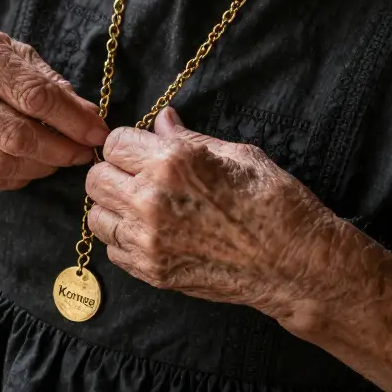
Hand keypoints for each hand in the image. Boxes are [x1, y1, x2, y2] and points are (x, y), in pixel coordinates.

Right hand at [0, 18, 108, 190]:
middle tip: (84, 152)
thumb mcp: (5, 45)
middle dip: (60, 150)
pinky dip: (15, 178)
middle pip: (16, 136)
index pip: (33, 96)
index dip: (72, 119)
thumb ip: (44, 79)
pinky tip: (30, 166)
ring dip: (39, 168)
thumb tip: (84, 114)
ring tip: (59, 158)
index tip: (98, 132)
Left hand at [86, 106, 391, 391]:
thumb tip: (162, 121)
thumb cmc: (275, 203)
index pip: (114, 143)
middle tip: (137, 178)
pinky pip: (112, 249)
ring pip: (96, 215)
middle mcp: (152, 199)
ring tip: (141, 207)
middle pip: (96, 178)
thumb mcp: (237, 155)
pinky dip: (124, 239)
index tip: (140, 151)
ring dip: (113, 207)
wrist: (296, 264)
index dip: (127, 144)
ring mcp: (149, 239)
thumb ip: (188, 139)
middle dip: (114, 173)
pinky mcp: (152, 271)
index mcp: (173, 162)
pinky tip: (151, 232)